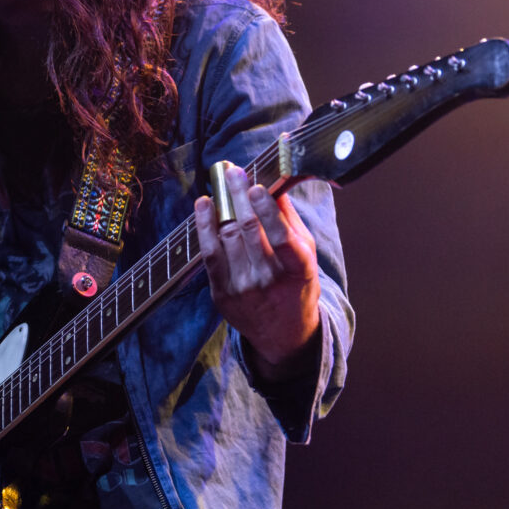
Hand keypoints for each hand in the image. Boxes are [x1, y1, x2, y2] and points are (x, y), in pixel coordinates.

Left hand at [194, 165, 320, 378]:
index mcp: (298, 269)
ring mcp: (243, 288)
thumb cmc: (296, 286)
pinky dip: (204, 227)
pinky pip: (209, 254)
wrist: (283, 335)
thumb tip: (276, 184)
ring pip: (227, 238)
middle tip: (232, 172)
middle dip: (239, 198)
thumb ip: (290, 221)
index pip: (281, 237)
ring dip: (221, 207)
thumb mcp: (305, 256)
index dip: (267, 211)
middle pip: (248, 231)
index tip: (256, 186)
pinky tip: (203, 206)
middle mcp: (269, 280)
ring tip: (220, 184)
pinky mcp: (221, 294)